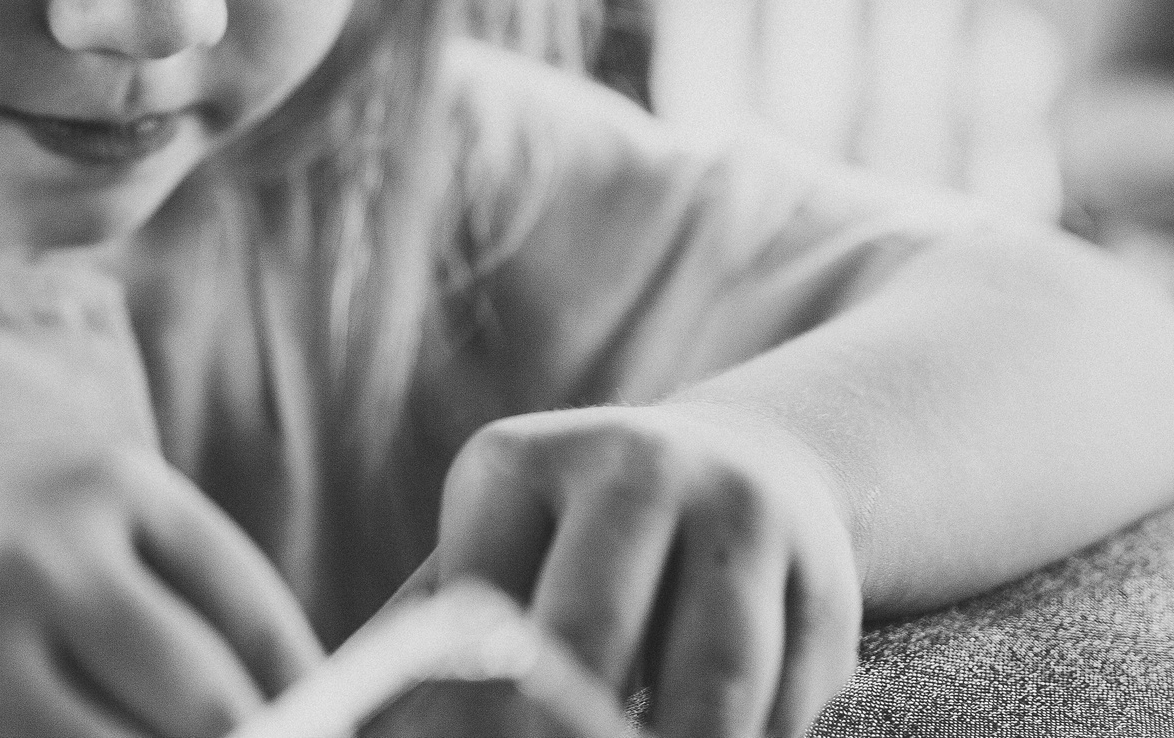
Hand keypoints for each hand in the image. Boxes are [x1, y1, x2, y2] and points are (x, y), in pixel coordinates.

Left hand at [435, 405, 858, 737]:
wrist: (740, 467)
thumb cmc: (572, 547)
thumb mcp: (491, 557)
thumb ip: (424, 646)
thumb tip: (349, 726)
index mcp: (517, 463)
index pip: (483, 613)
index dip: (485, 715)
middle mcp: (634, 464)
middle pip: (593, 637)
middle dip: (574, 733)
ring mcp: (741, 508)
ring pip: (713, 678)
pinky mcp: (824, 568)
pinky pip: (790, 696)